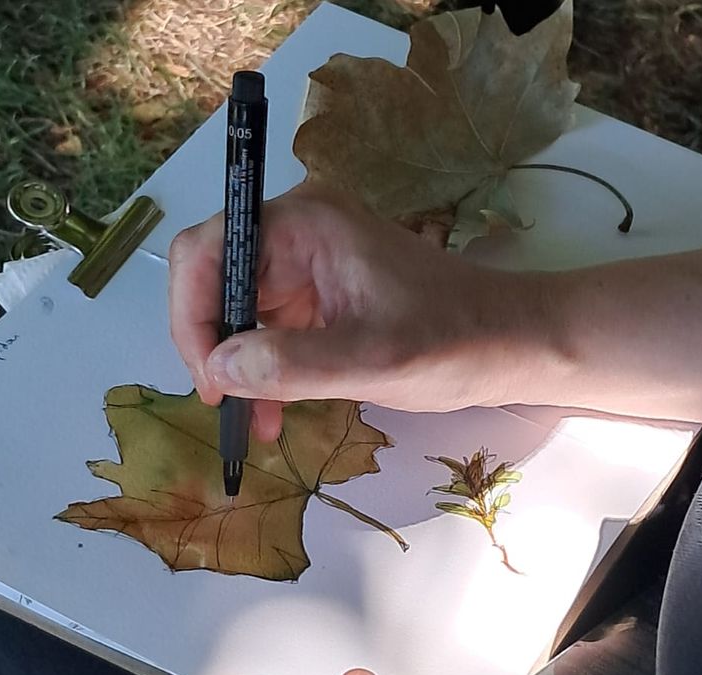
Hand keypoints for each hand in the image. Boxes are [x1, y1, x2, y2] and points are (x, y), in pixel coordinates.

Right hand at [168, 185, 549, 439]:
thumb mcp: (372, 359)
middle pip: (217, 280)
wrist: (509, 343)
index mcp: (307, 223)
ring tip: (255, 423)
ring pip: (240, 310)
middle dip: (215, 348)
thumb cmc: (453, 341)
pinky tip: (273, 411)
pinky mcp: (322, 293)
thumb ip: (291, 364)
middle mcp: (300, 231)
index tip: (209, 381)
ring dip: (239, 367)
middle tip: (227, 408)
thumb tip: (217, 370)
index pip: (209, 251)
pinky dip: (266, 369)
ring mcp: (310, 262)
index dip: (192, 316)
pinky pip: (270, 328)